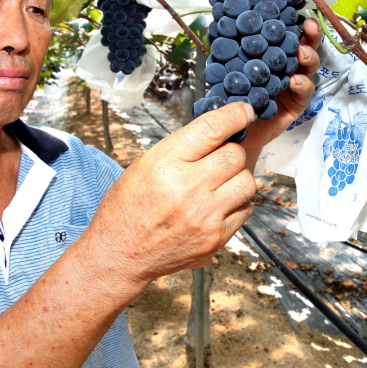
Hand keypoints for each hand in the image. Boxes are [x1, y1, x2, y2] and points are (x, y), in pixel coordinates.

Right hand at [76, 102, 256, 283]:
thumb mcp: (144, 165)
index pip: (213, 129)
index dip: (235, 115)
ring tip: (218, 184)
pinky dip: (237, 203)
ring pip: (247, 182)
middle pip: (235, 155)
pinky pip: (245, 210)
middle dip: (230, 152)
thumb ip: (182, 149)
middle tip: (216, 160)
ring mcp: (205, 216)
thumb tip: (221, 132)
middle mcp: (188, 188)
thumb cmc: (128, 207)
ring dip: (237, 178)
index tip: (245, 112)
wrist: (119, 255)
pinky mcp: (215, 238)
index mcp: (166, 163)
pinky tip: (217, 205)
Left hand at [240, 17, 321, 162]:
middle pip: (306, 47)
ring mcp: (294, 85)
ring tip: (300, 54)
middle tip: (309, 27)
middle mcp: (288, 67)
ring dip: (307, 57)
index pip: (287, 35)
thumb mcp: (228, 68)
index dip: (294, 22)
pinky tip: (295, 81)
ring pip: (309, 68)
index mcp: (274, 54)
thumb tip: (223, 21)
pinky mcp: (296, 104)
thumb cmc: (232, 95)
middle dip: (310, 36)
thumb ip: (231, 49)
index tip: (297, 12)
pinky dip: (302, 85)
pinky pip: (305, 93)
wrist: (233, 130)